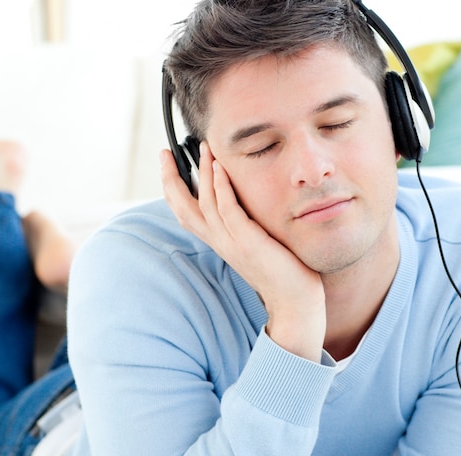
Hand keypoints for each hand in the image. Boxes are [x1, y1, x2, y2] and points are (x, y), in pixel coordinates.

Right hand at [160, 142, 325, 361]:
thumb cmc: (283, 273)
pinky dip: (222, 188)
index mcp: (219, 243)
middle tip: (164, 154)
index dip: (172, 189)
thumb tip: (244, 204)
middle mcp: (220, 243)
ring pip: (205, 205)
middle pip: (183, 209)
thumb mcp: (256, 245)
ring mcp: (233, 244)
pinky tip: (221, 168)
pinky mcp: (249, 243)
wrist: (295, 302)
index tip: (167, 165)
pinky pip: (229, 211)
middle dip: (170, 180)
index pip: (186, 214)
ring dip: (202, 174)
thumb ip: (245, 226)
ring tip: (204, 149)